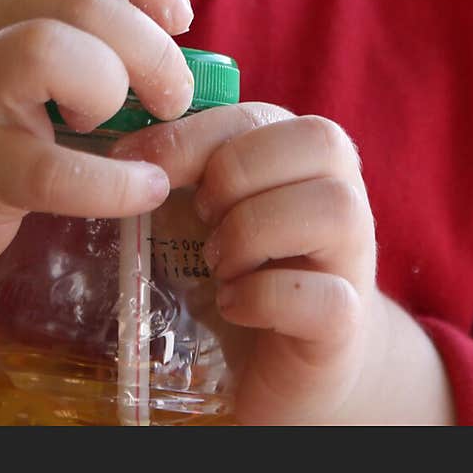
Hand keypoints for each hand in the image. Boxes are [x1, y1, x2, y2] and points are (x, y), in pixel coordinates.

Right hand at [0, 0, 192, 322]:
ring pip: (50, 51)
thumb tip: (175, 48)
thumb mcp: (0, 48)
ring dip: (112, 89)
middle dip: (152, 48)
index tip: (176, 17)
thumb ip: (71, 32)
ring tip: (130, 130)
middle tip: (173, 96)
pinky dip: (111, 182)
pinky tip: (142, 188)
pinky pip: (47, 167)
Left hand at [113, 103, 382, 423]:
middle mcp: (343, 192)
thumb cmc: (241, 264)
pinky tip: (233, 305)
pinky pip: (324, 296)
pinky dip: (264, 298)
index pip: (255, 115)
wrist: (285, 357)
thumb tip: (117, 150)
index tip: (133, 163)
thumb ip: (184, 166)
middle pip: (317, 141)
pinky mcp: (348, 323)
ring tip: (217, 263)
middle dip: (236, 176)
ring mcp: (354, 257)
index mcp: (302, 152)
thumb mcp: (211, 206)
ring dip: (254, 231)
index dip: (189, 136)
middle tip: (200, 217)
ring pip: (333, 208)